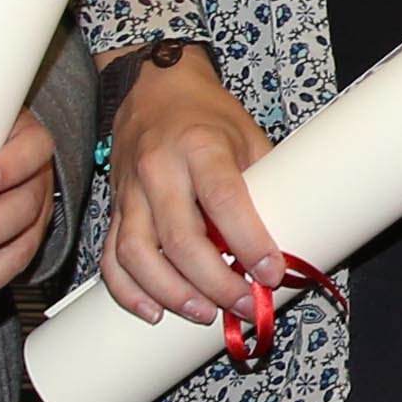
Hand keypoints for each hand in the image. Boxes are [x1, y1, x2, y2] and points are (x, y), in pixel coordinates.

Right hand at [99, 46, 281, 327]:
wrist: (154, 88)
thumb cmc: (208, 115)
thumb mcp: (247, 135)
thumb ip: (263, 184)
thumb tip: (290, 238)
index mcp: (200, 146)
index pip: (224, 200)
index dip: (249, 241)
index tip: (272, 272)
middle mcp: (159, 169)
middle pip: (181, 239)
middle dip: (215, 282)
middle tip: (243, 304)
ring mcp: (131, 190)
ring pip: (139, 255)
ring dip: (172, 293)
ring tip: (204, 313)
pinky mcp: (115, 207)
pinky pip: (112, 257)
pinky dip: (129, 291)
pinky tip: (153, 311)